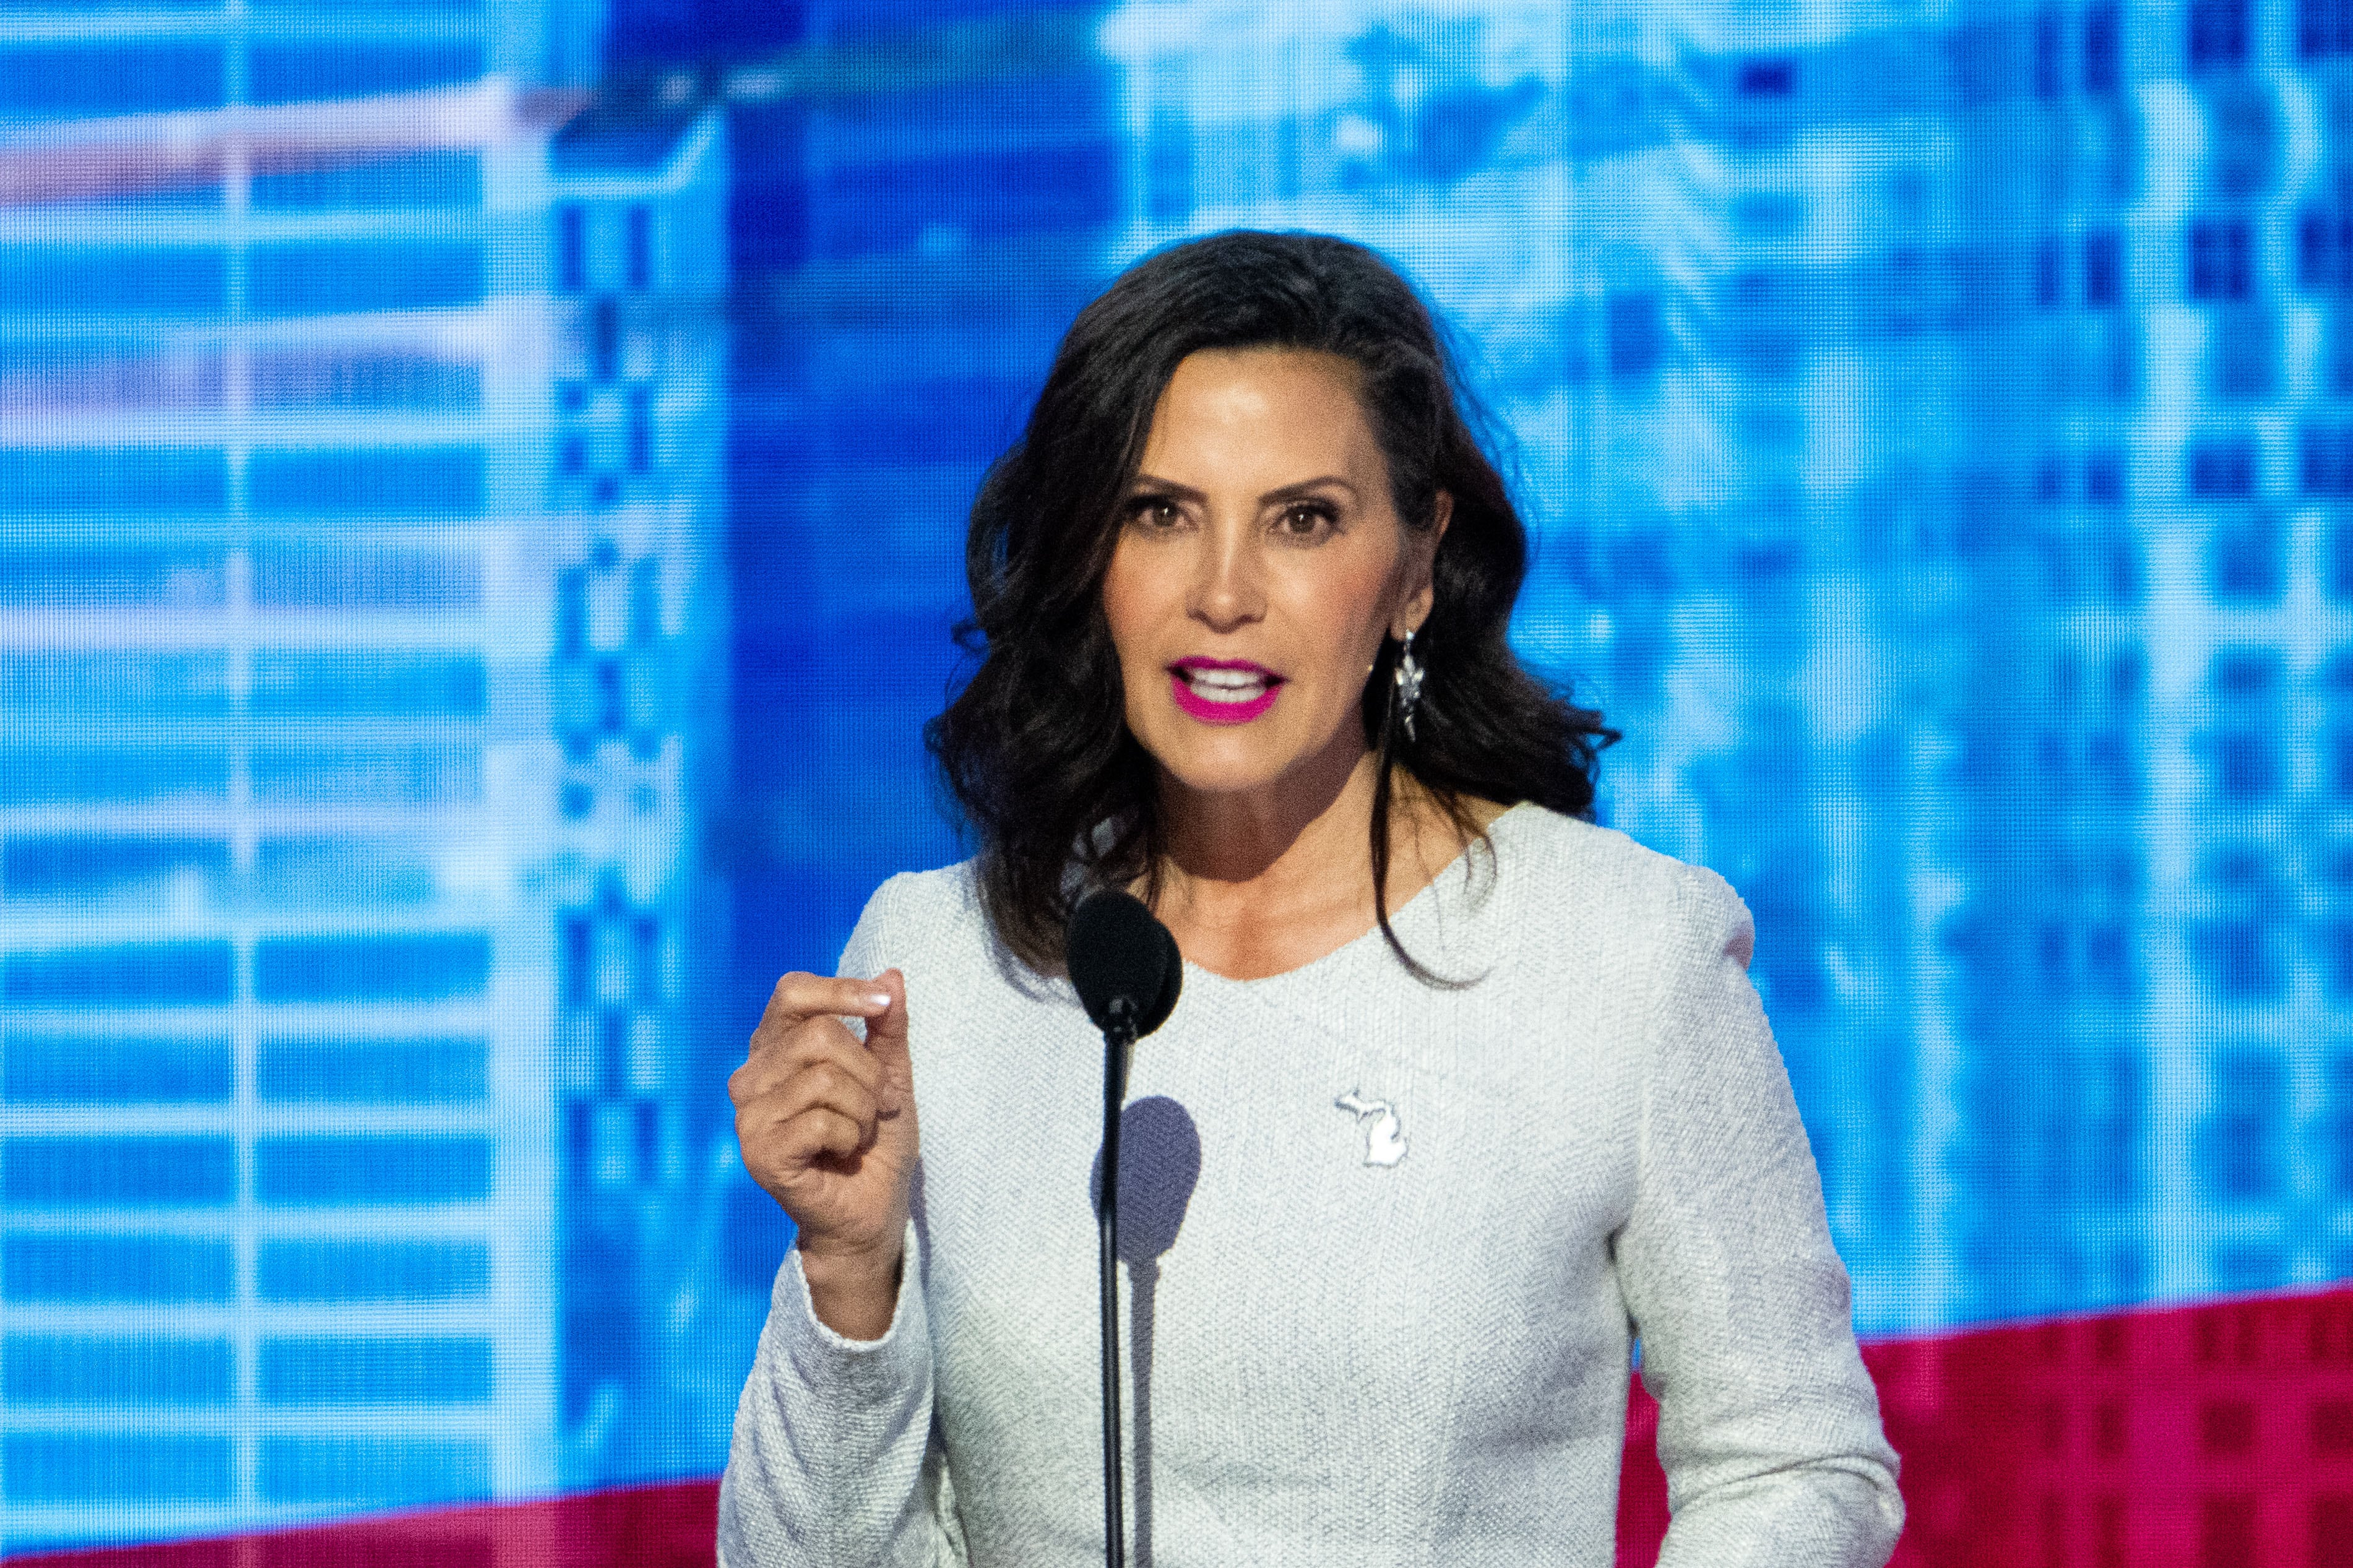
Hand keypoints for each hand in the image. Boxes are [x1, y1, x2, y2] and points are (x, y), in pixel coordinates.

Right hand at [729, 969, 917, 1335]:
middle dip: (868, 1070)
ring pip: (824, 1080)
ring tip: (859, 1132)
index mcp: (774, 1048)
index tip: (883, 1006)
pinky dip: (850, 1136)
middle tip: (878, 1104)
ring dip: (862, 1109)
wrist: (872, 1212)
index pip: (792, 992)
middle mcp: (750, 1078)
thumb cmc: (876, 1141)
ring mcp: (749, 1118)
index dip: (840, 990)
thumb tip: (892, 975)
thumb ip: (888, 1028)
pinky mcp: (759, 1154)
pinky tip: (843, 1153)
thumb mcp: (890, 1075)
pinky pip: (820, 1122)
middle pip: (819, 1035)